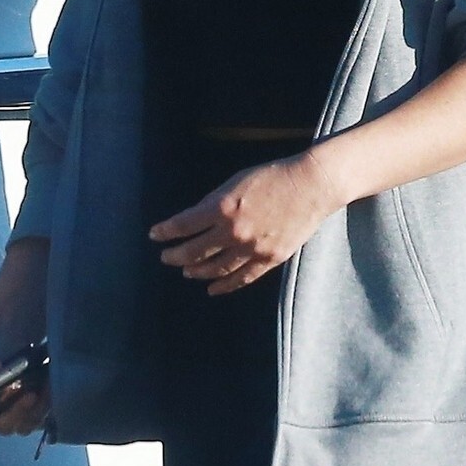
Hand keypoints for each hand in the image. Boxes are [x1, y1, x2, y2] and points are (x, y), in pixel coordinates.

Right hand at [0, 237, 50, 434]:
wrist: (31, 306)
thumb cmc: (4, 322)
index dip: (8, 414)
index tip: (26, 395)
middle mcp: (4, 400)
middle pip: (16, 424)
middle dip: (30, 411)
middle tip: (43, 390)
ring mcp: (25, 398)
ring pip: (35, 418)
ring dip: (45, 407)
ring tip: (52, 381)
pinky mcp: (45, 392)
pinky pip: (51, 408)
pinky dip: (57, 400)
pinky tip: (61, 379)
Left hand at [150, 151, 339, 293]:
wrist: (311, 186)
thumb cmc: (272, 176)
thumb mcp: (235, 181)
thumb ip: (214, 201)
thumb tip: (195, 219)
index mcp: (222, 207)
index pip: (184, 225)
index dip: (166, 232)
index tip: (155, 235)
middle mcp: (234, 231)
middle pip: (195, 251)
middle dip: (176, 256)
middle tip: (166, 258)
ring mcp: (252, 248)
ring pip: (216, 269)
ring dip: (197, 272)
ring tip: (186, 272)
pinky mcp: (269, 259)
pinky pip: (242, 278)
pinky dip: (225, 285)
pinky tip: (212, 289)